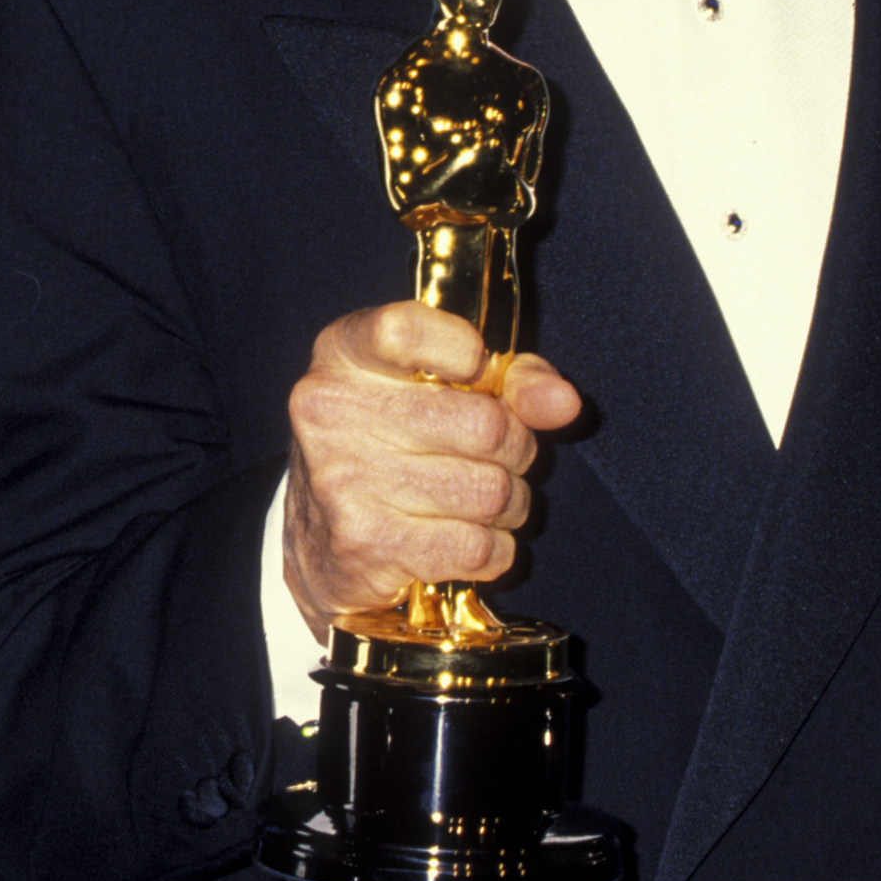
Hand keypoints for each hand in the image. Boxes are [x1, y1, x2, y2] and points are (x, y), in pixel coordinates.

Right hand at [280, 300, 580, 641]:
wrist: (316, 546)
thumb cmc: (393, 449)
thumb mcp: (440, 389)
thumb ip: (511, 380)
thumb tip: (564, 403)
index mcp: (343, 354)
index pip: (408, 330)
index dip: (466, 353)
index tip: (479, 373)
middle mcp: (332, 411)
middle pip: (485, 424)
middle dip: (515, 448)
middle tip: (498, 456)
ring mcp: (344, 479)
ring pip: (490, 491)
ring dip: (508, 504)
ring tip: (482, 502)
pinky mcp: (365, 543)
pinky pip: (478, 547)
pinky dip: (493, 550)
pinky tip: (467, 541)